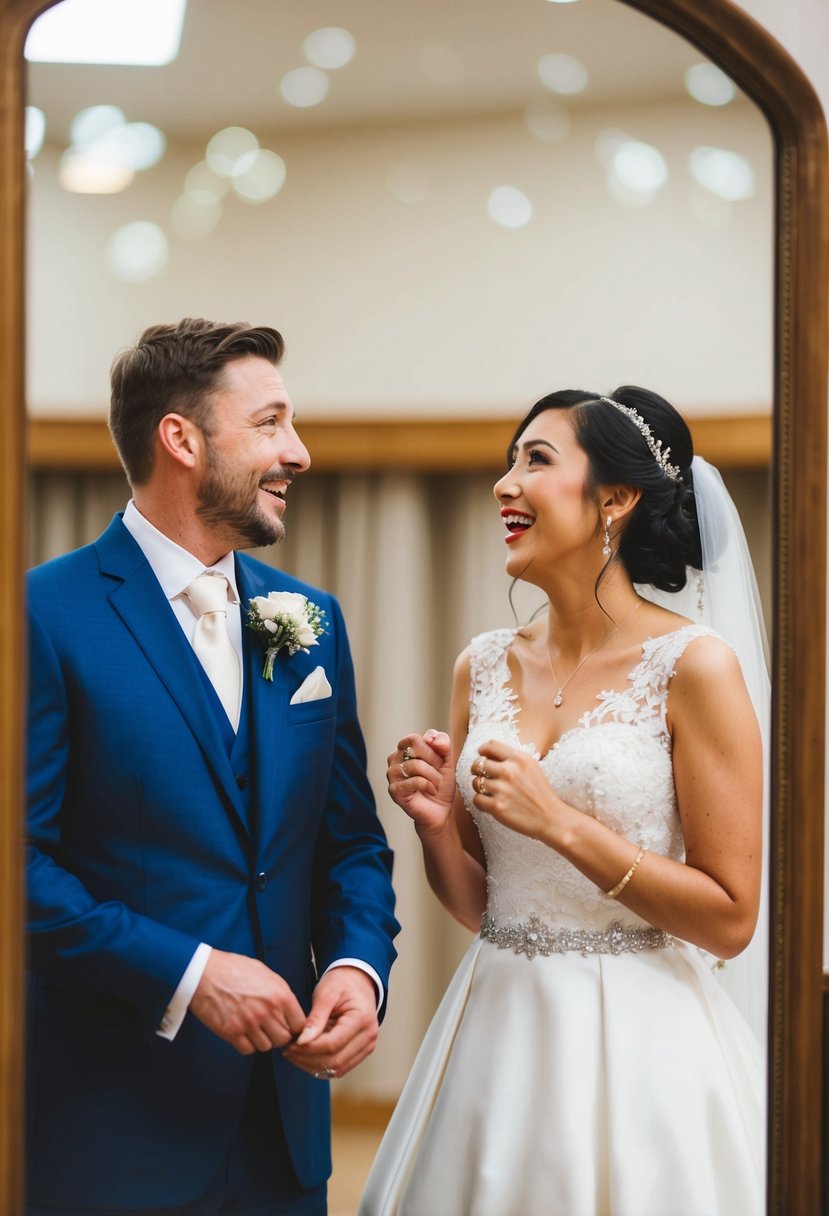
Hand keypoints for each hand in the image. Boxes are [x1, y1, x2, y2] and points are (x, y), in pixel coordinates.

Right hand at [190, 949, 305, 1054]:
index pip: (300, 1024)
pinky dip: (247, 1044)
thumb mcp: (265, 973)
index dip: (295, 1027)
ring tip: (255, 1028)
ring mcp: (248, 1023)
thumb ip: (280, 992)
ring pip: (266, 1047)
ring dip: (262, 1040)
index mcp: (279, 994)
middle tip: (270, 1028)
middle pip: (284, 1039)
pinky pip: (247, 1050)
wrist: (204, 971)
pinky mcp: (231, 1032)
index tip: (289, 1026)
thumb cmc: (234, 968)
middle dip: (279, 1035)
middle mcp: (266, 1011)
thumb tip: (290, 1009)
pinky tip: (243, 1032)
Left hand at [284, 967, 378, 1078]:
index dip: (309, 1048)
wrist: (357, 981)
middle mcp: (368, 1036)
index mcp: (362, 1019)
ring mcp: (366, 1046)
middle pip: (335, 1061)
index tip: (291, 1044)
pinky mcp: (360, 1052)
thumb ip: (315, 1018)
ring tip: (295, 1053)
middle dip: (308, 1059)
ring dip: (313, 1066)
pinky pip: (339, 1068)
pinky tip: (306, 1055)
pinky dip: (321, 1066)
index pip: (332, 1044)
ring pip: (336, 1069)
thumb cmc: (342, 983)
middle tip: (289, 1050)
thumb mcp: (326, 993)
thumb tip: (302, 1041)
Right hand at [387, 730, 455, 835]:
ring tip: (437, 785)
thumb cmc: (440, 785)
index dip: (432, 748)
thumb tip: (431, 738)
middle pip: (415, 748)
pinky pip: (414, 781)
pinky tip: (432, 791)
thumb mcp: (447, 761)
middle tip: (440, 774)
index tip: (441, 761)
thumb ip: (443, 745)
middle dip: (435, 761)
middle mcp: (394, 759)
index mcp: (405, 750)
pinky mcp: (394, 791)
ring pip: (415, 765)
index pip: (414, 738)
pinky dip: (429, 785)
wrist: (440, 811)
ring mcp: (392, 775)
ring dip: (434, 776)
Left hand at [472, 739, 568, 842]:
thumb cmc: (541, 793)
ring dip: (480, 788)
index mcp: (519, 758)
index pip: (490, 746)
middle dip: (477, 770)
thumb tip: (486, 754)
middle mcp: (509, 771)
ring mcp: (502, 789)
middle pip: (478, 764)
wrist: (551, 818)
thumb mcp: (532, 767)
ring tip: (491, 792)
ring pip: (475, 782)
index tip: (482, 756)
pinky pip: (476, 799)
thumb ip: (512, 759)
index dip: (482, 751)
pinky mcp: (497, 807)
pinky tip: (491, 804)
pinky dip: (481, 802)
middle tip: (484, 777)